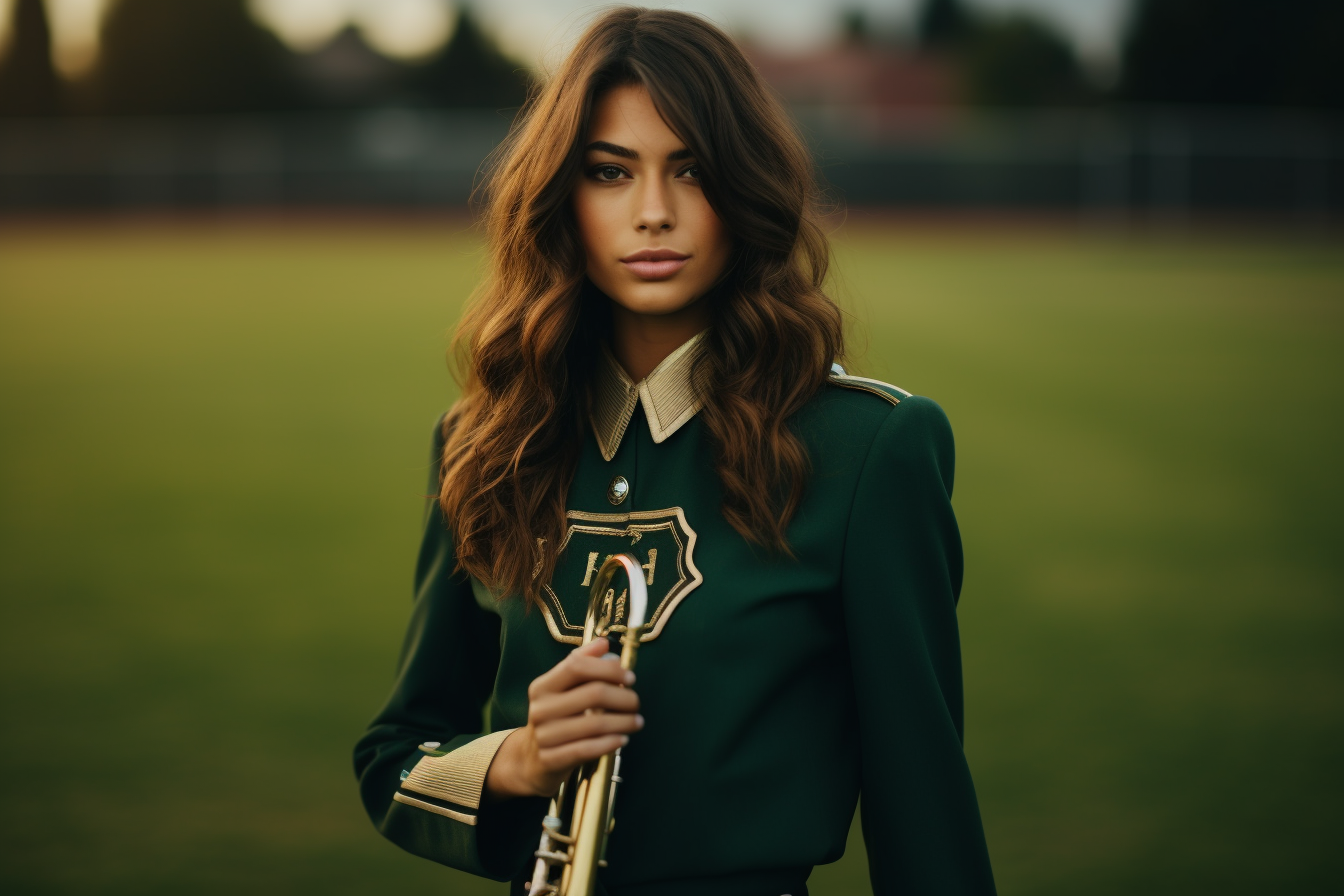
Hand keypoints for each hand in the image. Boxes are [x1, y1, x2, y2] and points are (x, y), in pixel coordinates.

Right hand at [485, 637, 642, 799]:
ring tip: (637, 721)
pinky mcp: (551, 759)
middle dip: (624, 697)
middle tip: (636, 702)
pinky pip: (587, 749)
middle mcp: (540, 709)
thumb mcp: (563, 689)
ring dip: (624, 722)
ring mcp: (544, 736)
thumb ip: (582, 663)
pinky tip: (623, 739)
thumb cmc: (557, 717)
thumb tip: (603, 643)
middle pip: (593, 694)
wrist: (531, 759)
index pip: (577, 666)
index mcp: (543, 686)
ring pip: (595, 724)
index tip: (630, 676)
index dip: (608, 668)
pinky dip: (610, 743)